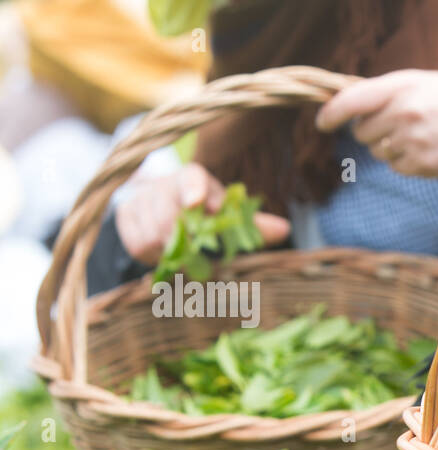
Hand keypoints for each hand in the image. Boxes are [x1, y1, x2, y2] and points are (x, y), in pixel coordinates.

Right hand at [116, 163, 289, 264]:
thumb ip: (251, 222)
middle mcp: (163, 184)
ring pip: (154, 234)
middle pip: (172, 216)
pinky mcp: (124, 219)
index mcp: (193, 178)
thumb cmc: (203, 212)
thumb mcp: (227, 214)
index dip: (195, 190)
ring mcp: (140, 201)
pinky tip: (163, 251)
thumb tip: (285, 229)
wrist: (157, 207)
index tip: (199, 202)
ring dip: (173, 250)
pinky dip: (155, 255)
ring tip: (183, 250)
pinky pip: (139, 245)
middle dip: (187, 237)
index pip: (192, 179)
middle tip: (197, 247)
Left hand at [316, 69, 437, 178]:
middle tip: (400, 127)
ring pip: (379, 153)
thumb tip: (356, 109)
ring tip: (422, 138)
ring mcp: (414, 140)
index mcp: (404, 85)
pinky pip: (398, 168)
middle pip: (362, 132)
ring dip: (391, 149)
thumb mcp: (428, 82)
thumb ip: (392, 91)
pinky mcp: (425, 165)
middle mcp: (405, 112)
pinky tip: (429, 152)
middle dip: (373, 132)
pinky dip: (407, 163)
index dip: (331, 114)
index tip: (322, 124)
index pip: (352, 100)